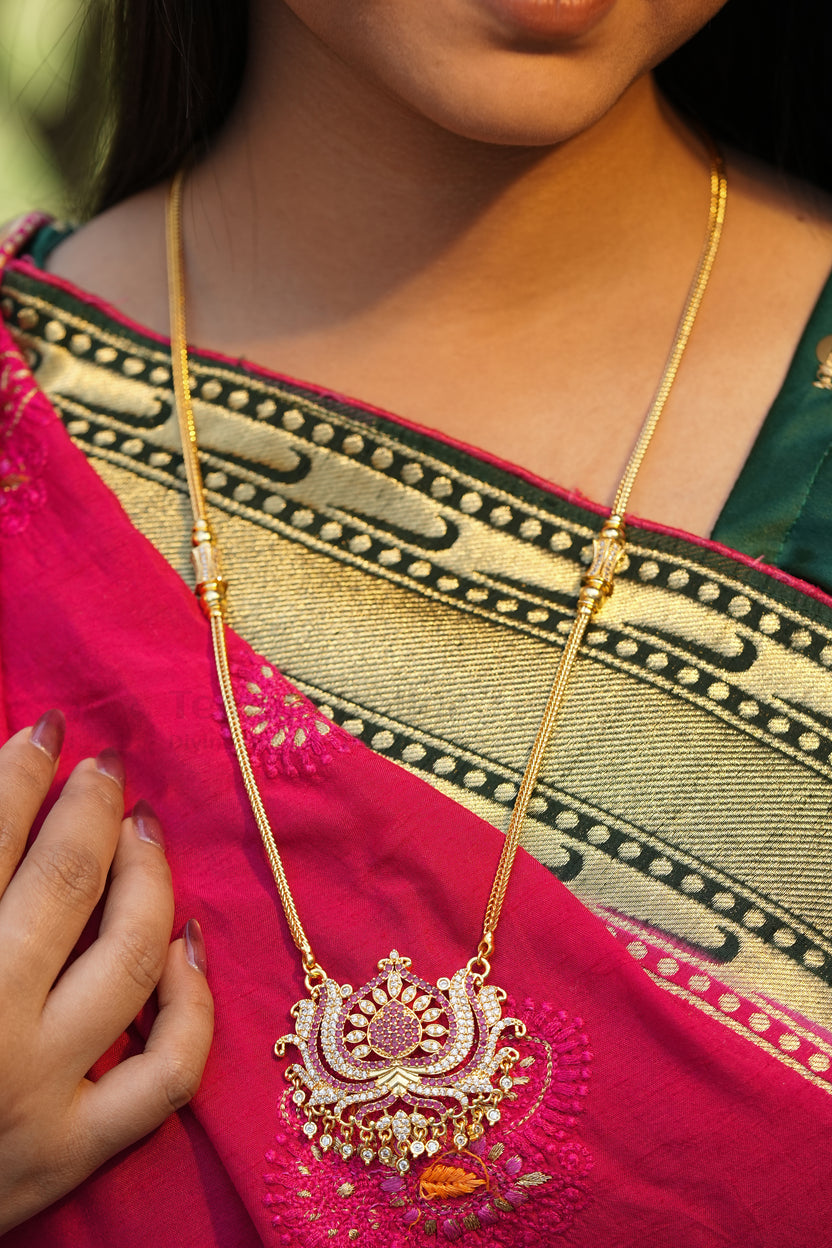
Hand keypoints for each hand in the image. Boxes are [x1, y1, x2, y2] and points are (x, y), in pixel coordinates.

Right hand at [0, 711, 214, 1233]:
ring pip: (127, 960)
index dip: (18, 771)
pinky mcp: (71, 1152)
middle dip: (89, 808)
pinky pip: (168, 1072)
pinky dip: (193, 1003)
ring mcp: (37, 1094)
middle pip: (65, 884)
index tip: (45, 731)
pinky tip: (187, 943)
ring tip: (144, 828)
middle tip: (104, 767)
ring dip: (147, 879)